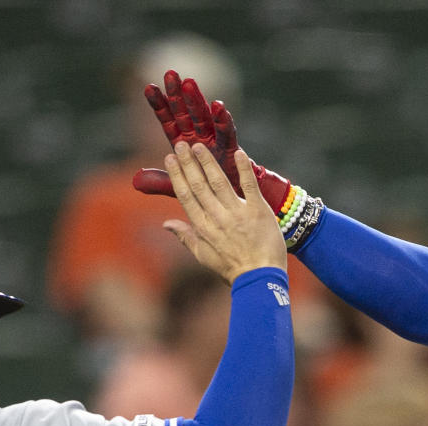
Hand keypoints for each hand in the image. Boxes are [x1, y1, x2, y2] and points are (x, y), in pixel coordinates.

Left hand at [132, 70, 291, 213]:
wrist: (232, 205)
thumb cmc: (206, 193)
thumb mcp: (180, 188)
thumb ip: (160, 182)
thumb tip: (134, 180)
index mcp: (183, 145)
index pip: (168, 121)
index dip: (159, 105)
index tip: (148, 87)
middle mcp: (198, 139)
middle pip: (185, 113)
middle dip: (177, 94)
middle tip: (170, 73)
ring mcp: (214, 142)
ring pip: (204, 118)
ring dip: (197, 101)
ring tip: (189, 83)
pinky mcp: (231, 150)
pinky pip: (226, 134)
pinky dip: (223, 121)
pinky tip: (219, 106)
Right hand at [162, 141, 286, 283]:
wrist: (260, 279)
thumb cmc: (232, 270)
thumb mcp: (204, 256)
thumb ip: (186, 237)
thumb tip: (167, 224)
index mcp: (203, 227)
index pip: (186, 196)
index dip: (177, 175)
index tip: (170, 159)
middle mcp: (217, 217)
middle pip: (199, 185)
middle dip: (189, 162)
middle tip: (181, 144)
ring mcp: (238, 213)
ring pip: (219, 181)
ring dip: (208, 162)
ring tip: (199, 145)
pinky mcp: (258, 210)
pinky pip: (249, 185)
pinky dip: (243, 168)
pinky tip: (238, 152)